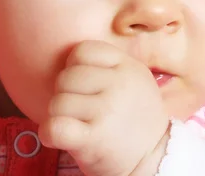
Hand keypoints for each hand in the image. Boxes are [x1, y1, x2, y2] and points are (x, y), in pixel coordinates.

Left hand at [38, 41, 169, 175]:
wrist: (154, 155)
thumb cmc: (135, 116)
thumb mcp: (136, 79)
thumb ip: (110, 65)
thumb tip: (69, 58)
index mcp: (129, 66)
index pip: (82, 50)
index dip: (75, 66)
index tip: (85, 84)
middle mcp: (120, 84)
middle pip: (66, 76)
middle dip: (66, 93)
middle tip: (81, 109)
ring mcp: (108, 110)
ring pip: (57, 102)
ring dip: (60, 116)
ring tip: (79, 124)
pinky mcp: (94, 138)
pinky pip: (54, 127)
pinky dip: (50, 133)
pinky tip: (61, 137)